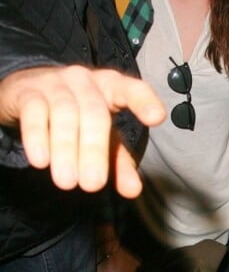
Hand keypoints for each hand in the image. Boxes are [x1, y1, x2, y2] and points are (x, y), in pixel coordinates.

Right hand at [0, 65, 165, 196]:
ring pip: (64, 113)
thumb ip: (119, 161)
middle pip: (95, 113)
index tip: (157, 117)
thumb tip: (133, 190)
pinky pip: (35, 113)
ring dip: (66, 149)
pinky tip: (41, 160)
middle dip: (94, 150)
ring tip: (67, 181)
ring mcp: (56, 83)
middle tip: (92, 184)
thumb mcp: (102, 136)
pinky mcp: (29, 92)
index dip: (144, 101)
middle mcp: (85, 81)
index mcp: (111, 87)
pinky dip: (37, 137)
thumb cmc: (76, 115)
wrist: (28, 92)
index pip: (131, 89)